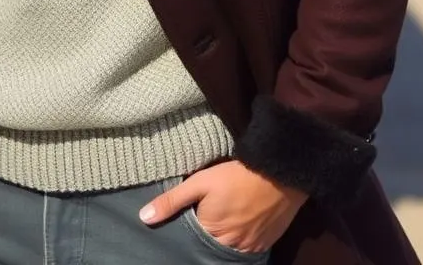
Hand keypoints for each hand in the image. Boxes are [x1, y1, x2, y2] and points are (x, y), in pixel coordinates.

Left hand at [139, 160, 306, 253]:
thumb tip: (144, 217)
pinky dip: (241, 238)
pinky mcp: (265, 244)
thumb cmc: (236, 175)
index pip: (192, 242)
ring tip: (224, 217)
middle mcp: (231, 247)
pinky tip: (240, 220)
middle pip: (211, 247)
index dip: (189, 230)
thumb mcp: (200, 182)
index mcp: (212, 234)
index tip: (192, 216)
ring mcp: (250, 248)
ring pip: (229, 248)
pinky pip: (247, 248)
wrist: (279, 173)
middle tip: (209, 215)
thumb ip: (172, 201)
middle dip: (206, 235)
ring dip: (224, 237)